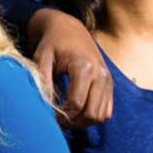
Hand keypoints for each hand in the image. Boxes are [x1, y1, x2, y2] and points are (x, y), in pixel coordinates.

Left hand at [29, 8, 112, 128]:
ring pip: (101, 116)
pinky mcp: (110, 85)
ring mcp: (108, 81)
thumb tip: (45, 107)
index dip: (62, 115)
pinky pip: (106, 111)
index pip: (77, 103)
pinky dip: (93, 117)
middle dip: (73, 122)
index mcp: (84, 67)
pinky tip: (77, 113)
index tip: (50, 116)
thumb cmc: (53, 44)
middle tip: (57, 122)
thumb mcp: (42, 58)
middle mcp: (101, 75)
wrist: (70, 29)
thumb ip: (43, 82)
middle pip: (91, 113)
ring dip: (83, 123)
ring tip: (66, 118)